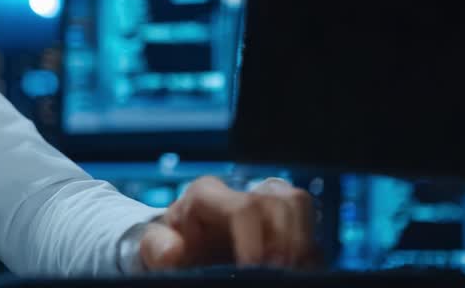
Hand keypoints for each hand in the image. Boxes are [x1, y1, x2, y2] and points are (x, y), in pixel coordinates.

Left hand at [139, 176, 319, 270]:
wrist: (182, 251)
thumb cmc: (169, 247)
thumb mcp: (155, 248)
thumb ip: (157, 247)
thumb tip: (173, 251)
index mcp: (206, 195)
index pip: (244, 208)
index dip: (255, 240)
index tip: (254, 268)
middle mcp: (239, 193)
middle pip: (281, 199)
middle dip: (286, 240)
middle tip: (279, 272)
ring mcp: (263, 204)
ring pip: (300, 203)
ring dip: (302, 240)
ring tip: (289, 270)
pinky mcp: (282, 222)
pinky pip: (309, 225)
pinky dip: (308, 250)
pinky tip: (297, 269)